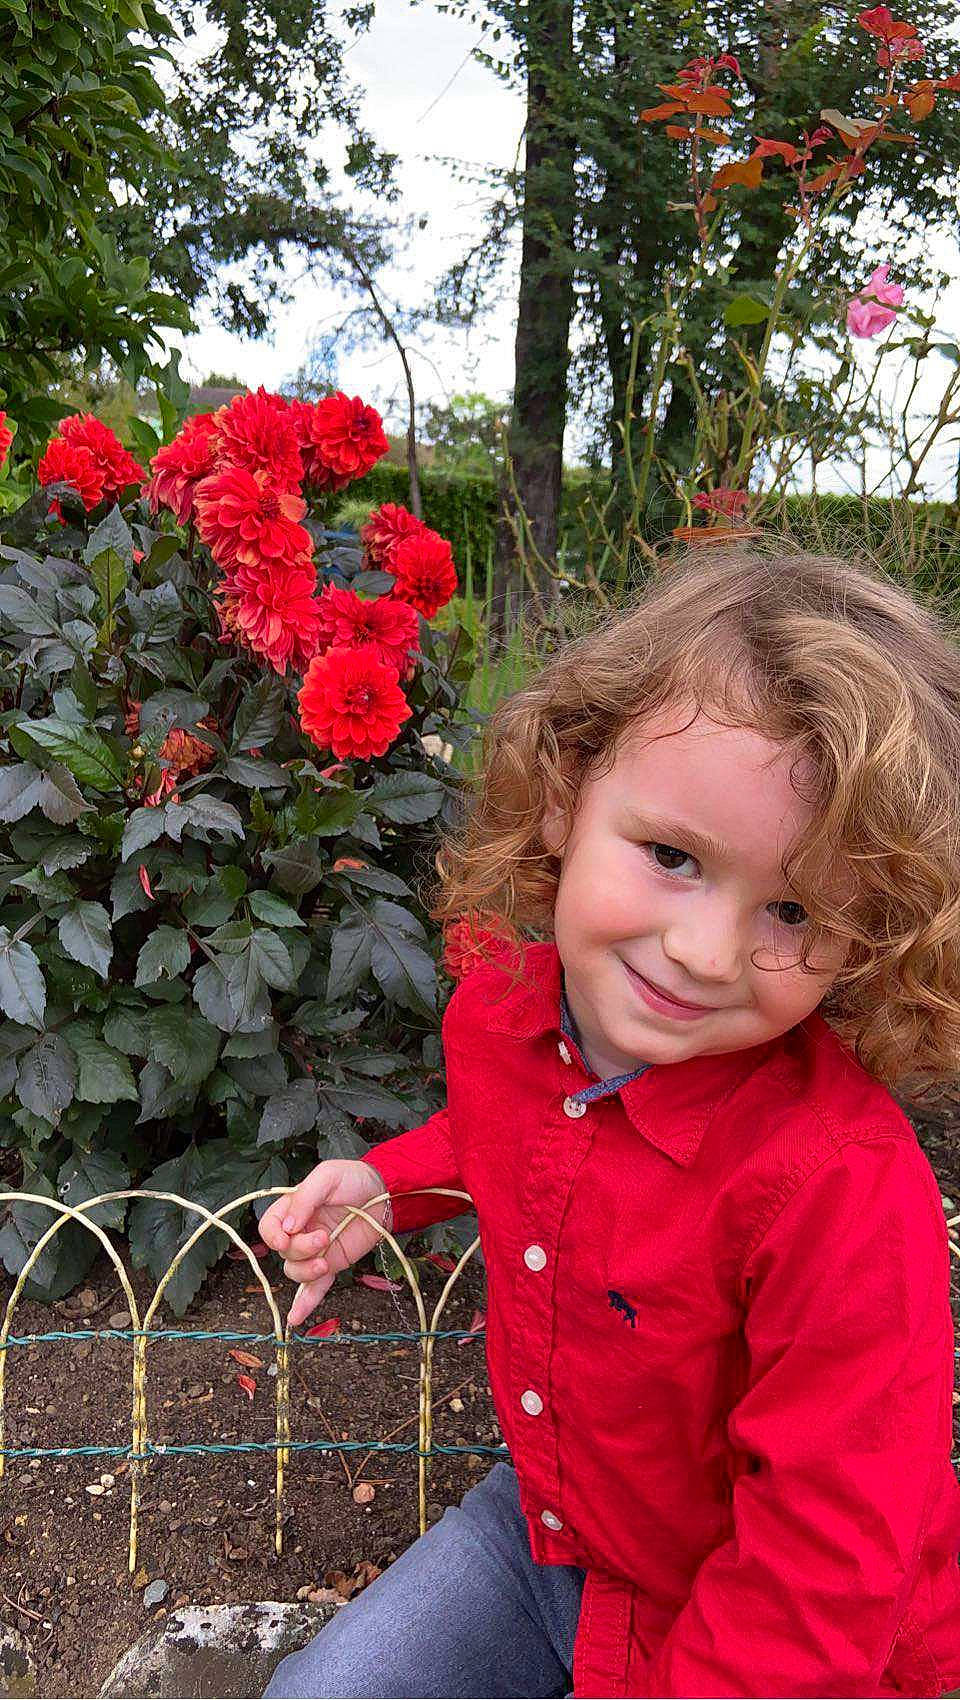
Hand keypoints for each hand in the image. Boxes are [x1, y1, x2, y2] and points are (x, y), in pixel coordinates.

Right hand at [259, 1159, 391, 1327]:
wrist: (384, 1193)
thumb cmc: (353, 1178)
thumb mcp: (327, 1177)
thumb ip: (305, 1198)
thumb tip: (287, 1227)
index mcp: (292, 1210)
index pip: (269, 1227)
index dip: (272, 1236)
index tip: (286, 1237)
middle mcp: (300, 1233)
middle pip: (284, 1252)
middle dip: (300, 1249)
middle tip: (323, 1237)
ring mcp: (315, 1251)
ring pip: (295, 1271)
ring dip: (306, 1271)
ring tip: (325, 1262)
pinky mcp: (332, 1265)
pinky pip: (314, 1288)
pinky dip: (305, 1303)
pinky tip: (296, 1319)